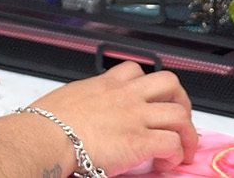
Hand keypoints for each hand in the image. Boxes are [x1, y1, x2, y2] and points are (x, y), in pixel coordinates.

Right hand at [24, 62, 196, 174]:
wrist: (46, 136)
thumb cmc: (47, 122)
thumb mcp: (67, 98)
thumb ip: (84, 102)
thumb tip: (83, 114)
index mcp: (105, 84)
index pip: (136, 71)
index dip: (149, 84)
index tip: (151, 99)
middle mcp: (125, 96)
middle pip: (169, 83)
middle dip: (181, 101)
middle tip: (179, 119)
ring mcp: (135, 117)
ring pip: (179, 115)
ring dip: (187, 133)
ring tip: (183, 148)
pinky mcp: (139, 141)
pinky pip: (172, 143)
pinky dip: (176, 154)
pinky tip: (168, 162)